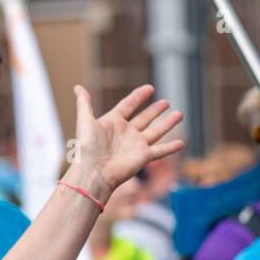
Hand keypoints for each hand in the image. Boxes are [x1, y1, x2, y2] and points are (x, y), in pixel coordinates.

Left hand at [66, 84, 183, 204]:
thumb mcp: (85, 121)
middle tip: (166, 102)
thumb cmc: (87, 148)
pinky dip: (171, 147)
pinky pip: (161, 151)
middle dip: (155, 110)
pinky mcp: (144, 157)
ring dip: (168, 124)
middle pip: (145, 118)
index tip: (150, 88)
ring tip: (179, 114)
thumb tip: (77, 87)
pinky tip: (182, 143)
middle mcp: (126, 133)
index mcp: (113, 122)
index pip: (128, 105)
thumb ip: (84, 103)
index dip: (138, 97)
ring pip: (156, 131)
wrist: (94, 172)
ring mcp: (136, 145)